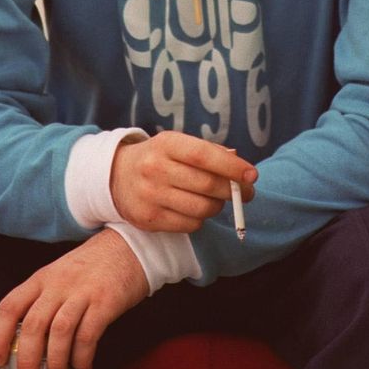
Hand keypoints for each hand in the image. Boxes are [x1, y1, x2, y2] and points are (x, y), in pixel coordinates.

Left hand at [0, 229, 147, 368]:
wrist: (129, 246)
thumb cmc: (93, 266)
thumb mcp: (60, 274)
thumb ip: (44, 301)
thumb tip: (29, 344)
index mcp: (42, 278)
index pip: (9, 306)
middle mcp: (59, 283)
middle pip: (33, 326)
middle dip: (26, 362)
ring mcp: (82, 291)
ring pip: (59, 333)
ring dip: (55, 363)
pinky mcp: (105, 301)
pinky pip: (88, 335)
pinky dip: (82, 358)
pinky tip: (84, 368)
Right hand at [110, 131, 256, 232]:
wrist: (117, 176)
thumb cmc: (160, 158)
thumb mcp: (178, 145)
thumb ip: (209, 152)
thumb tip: (241, 166)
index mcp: (166, 144)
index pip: (204, 156)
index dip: (232, 167)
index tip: (252, 175)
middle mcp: (155, 168)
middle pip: (206, 185)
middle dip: (233, 191)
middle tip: (245, 192)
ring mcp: (150, 195)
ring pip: (201, 208)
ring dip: (217, 206)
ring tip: (216, 200)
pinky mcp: (149, 219)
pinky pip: (190, 225)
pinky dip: (200, 219)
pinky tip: (194, 208)